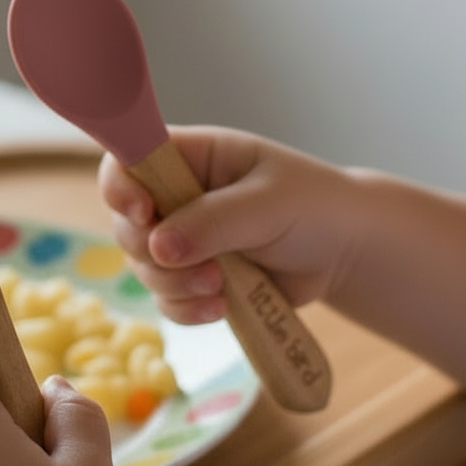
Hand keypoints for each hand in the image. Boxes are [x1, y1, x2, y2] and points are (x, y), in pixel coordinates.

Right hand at [98, 126, 358, 325]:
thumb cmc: (313, 206)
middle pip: (126, 222)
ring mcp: (181, 238)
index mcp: (191, 157)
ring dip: (174, 284)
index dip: (121, 187)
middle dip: (153, 252)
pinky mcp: (191, 277)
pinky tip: (221, 307)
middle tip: (201, 266)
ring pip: (143, 266)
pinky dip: (185, 308)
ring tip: (219, 288)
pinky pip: (165, 298)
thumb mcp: (269, 203)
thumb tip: (161, 247)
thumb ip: (214, 220)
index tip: (144, 215)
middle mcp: (175, 195)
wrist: (344, 252)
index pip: (127, 160)